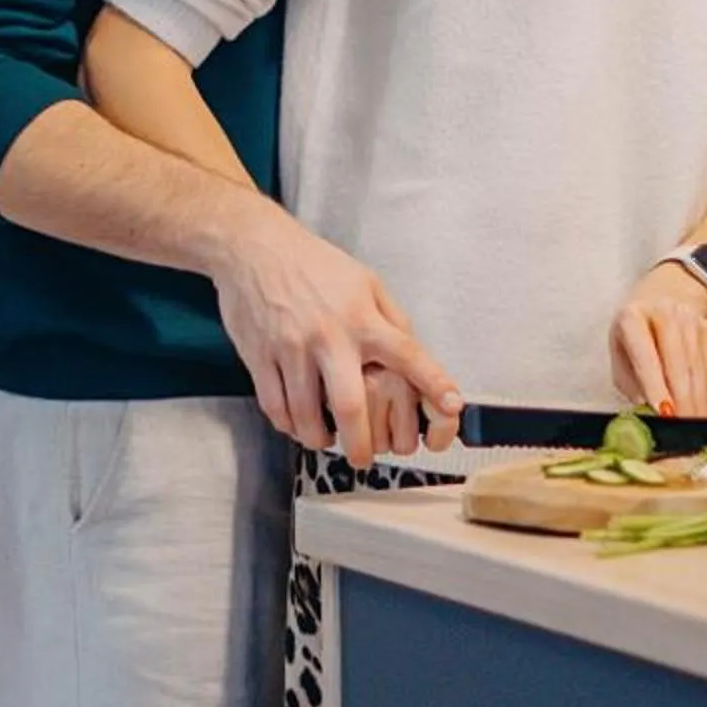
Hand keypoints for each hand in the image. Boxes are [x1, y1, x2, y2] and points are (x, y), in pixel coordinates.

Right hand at [210, 198, 460, 465]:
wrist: (253, 248)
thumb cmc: (314, 265)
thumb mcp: (365, 281)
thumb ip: (391, 319)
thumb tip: (414, 356)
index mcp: (360, 317)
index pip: (405, 353)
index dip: (432, 381)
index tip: (452, 405)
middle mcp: (328, 336)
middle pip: (350, 404)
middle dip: (361, 442)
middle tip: (365, 459)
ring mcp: (291, 348)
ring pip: (306, 414)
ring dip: (319, 438)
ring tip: (328, 441)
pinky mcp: (259, 356)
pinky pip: (275, 405)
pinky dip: (288, 425)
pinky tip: (298, 425)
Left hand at [609, 262, 706, 419]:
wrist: (661, 296)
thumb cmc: (635, 333)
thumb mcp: (621, 353)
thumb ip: (632, 383)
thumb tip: (651, 414)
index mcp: (632, 318)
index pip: (646, 357)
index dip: (655, 386)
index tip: (664, 413)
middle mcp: (663, 314)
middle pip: (677, 364)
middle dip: (682, 402)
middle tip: (684, 431)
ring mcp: (689, 320)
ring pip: (697, 368)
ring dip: (699, 403)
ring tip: (699, 429)